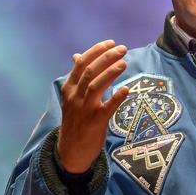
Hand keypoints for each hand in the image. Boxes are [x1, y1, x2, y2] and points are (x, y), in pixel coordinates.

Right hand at [56, 40, 129, 173]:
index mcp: (69, 88)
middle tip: (122, 49)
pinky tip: (126, 90)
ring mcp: (84, 110)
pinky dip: (116, 98)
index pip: (81, 64)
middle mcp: (75, 97)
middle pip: (90, 71)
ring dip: (110, 72)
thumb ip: (76, 77)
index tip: (111, 43)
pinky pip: (106, 108)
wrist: (70, 152)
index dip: (96, 51)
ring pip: (95, 86)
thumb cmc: (75, 121)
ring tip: (124, 62)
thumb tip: (76, 55)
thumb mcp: (71, 98)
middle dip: (107, 57)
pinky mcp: (95, 123)